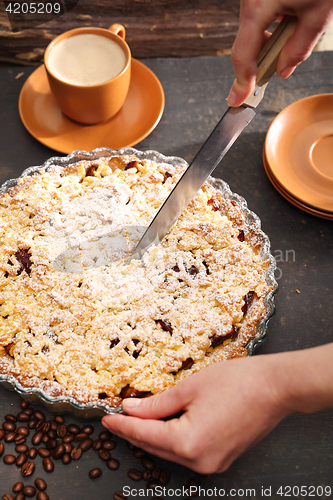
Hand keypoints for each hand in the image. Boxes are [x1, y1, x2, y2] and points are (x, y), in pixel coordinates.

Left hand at [102, 354, 289, 473]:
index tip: (105, 418)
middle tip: (115, 419)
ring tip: (134, 421)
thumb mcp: (189, 388)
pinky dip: (171, 440)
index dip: (122, 424)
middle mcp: (199, 461)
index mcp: (187, 443)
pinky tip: (163, 426)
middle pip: (155, 446)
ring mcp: (212, 463)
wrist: (275, 388)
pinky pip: (187, 452)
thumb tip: (131, 409)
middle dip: (133, 431)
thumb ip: (157, 403)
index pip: (144, 433)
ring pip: (170, 452)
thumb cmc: (236, 382)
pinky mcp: (221, 459)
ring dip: (151, 436)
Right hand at [227, 0, 332, 106]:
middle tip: (280, 67)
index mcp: (258, 6)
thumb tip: (284, 68)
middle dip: (264, 56)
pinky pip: (260, 11)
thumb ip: (299, 48)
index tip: (238, 99)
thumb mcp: (319, 15)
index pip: (243, 55)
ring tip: (298, 25)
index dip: (242, 81)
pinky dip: (274, 21)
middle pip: (248, 41)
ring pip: (255, 26)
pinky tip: (293, 13)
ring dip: (271, 36)